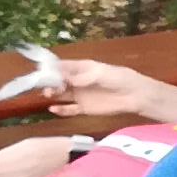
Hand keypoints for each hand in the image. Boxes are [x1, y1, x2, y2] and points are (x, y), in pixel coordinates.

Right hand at [37, 57, 176, 125]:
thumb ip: (80, 76)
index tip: (41, 72)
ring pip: (61, 94)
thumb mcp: (99, 73)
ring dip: (53, 94)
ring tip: (49, 95)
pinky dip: (60, 110)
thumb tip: (61, 76)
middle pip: (57, 80)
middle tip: (47, 86)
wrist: (135, 95)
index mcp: (81, 67)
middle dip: (50, 82)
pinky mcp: (84, 108)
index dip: (50, 69)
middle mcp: (77, 80)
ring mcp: (80, 94)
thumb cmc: (119, 78)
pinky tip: (53, 109)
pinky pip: (68, 109)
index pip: (61, 66)